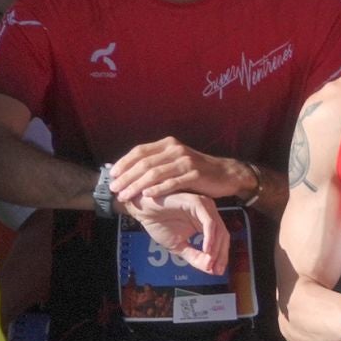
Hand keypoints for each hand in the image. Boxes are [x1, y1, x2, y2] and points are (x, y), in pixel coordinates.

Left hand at [110, 138, 253, 202]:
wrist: (228, 174)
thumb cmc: (199, 171)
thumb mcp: (177, 161)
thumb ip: (158, 163)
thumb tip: (131, 171)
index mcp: (168, 144)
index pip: (139, 151)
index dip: (124, 163)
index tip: (112, 175)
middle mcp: (176, 150)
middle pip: (144, 163)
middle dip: (126, 177)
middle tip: (114, 189)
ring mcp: (186, 162)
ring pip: (154, 174)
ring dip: (136, 186)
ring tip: (125, 196)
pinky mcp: (195, 175)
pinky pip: (171, 183)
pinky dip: (157, 190)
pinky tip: (146, 196)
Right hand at [125, 192, 228, 274]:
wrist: (141, 209)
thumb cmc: (159, 223)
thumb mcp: (178, 246)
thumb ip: (194, 256)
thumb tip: (209, 269)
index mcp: (206, 222)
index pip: (221, 240)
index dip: (221, 257)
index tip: (217, 272)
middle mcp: (208, 213)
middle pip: (223, 236)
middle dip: (221, 255)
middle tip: (216, 270)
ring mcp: (204, 207)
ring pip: (219, 230)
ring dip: (216, 249)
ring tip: (209, 262)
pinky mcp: (197, 202)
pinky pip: (209, 222)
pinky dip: (210, 237)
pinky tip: (206, 250)